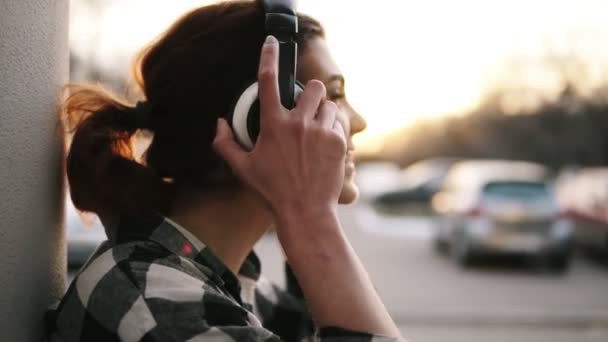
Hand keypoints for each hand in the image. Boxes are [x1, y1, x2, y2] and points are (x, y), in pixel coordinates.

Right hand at [213, 35, 346, 219]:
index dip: (268, 56)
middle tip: (307, 110)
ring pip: (328, 103)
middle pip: (312, 87)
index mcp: (273, 125)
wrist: (305, 211)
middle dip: (310, 94)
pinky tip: (326, 144)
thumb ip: (225, 143)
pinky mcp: (338, 142)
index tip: (271, 43)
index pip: (268, 80)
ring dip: (323, 112)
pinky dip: (334, 128)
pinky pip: (339, 122)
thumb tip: (220, 123)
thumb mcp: (243, 168)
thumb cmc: (272, 191)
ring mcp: (320, 132)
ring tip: (317, 131)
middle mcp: (298, 123)